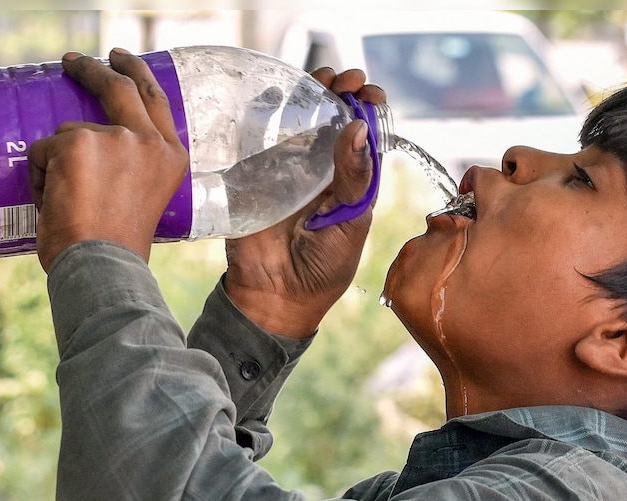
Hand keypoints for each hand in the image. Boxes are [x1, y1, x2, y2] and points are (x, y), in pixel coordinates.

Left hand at [28, 49, 188, 271]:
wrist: (104, 267)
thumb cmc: (118, 248)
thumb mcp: (143, 198)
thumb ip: (131, 166)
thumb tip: (94, 151)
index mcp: (171, 157)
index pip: (155, 101)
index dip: (136, 74)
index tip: (119, 60)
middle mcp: (147, 141)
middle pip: (118, 86)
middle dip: (93, 69)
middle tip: (73, 61)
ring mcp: (113, 137)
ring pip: (68, 134)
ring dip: (56, 165)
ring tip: (64, 206)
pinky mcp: (75, 142)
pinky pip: (42, 151)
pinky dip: (39, 177)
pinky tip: (53, 205)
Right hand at [223, 68, 386, 338]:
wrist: (276, 296)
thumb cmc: (322, 267)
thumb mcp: (351, 222)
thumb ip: (355, 178)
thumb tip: (358, 128)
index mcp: (352, 179)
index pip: (364, 131)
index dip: (369, 106)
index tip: (370, 92)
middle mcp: (322, 166)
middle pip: (332, 114)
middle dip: (341, 89)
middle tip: (344, 81)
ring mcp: (287, 165)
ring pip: (299, 115)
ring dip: (309, 90)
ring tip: (320, 79)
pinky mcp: (255, 170)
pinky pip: (261, 132)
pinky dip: (268, 106)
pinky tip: (279, 92)